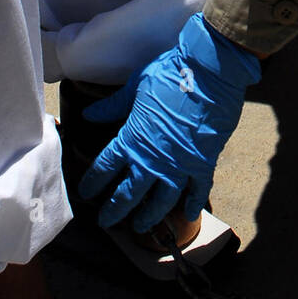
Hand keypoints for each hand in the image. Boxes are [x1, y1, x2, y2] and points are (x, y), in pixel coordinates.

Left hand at [77, 13, 260, 233]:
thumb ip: (113, 106)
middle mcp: (153, 159)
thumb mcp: (136, 86)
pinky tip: (188, 216)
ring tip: (141, 227)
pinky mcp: (203, 162)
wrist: (210, 71)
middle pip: (129, 193)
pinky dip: (193, 205)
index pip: (105, 168)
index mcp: (132, 138)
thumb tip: (89, 115)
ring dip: (149, 216)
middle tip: (107, 222)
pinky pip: (197, 191)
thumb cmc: (171, 74)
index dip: (94, 183)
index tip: (87, 194)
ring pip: (161, 201)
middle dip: (115, 210)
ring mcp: (179, 165)